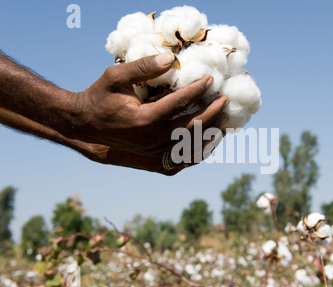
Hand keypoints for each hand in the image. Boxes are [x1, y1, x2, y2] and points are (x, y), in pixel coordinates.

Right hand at [67, 52, 228, 156]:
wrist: (86, 125)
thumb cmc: (100, 97)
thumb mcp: (115, 77)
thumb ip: (142, 67)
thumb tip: (171, 60)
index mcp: (144, 119)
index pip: (179, 104)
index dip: (198, 90)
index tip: (211, 79)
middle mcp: (151, 139)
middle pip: (191, 127)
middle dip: (212, 112)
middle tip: (225, 100)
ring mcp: (153, 151)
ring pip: (191, 146)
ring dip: (210, 133)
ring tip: (225, 120)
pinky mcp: (153, 158)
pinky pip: (183, 158)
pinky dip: (200, 151)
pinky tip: (210, 141)